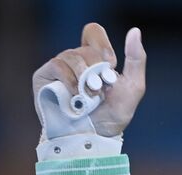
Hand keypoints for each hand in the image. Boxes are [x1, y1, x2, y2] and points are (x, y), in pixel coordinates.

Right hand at [32, 23, 146, 137]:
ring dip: (85, 77)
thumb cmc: (112, 116)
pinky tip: (76, 95)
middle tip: (101, 89)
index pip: (93, 32)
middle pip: (86, 48)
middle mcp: (75, 60)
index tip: (111, 65)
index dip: (102, 46)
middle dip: (98, 69)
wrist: (93, 137)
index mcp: (95, 58)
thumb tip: (135, 31)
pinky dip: (70, 80)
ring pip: (72, 55)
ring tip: (90, 96)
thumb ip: (136, 59)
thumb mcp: (133, 87)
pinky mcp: (44, 77)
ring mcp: (59, 67)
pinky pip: (57, 66)